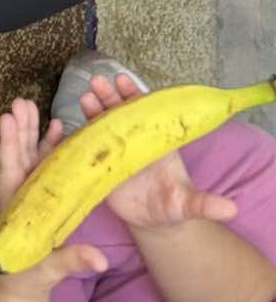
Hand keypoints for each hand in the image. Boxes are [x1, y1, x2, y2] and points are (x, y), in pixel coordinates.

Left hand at [0, 97, 108, 297]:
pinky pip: (43, 163)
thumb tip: (99, 260)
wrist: (20, 284)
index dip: (9, 145)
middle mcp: (19, 192)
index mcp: (14, 206)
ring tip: (32, 103)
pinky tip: (56, 126)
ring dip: (31, 130)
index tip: (6, 119)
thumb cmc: (28, 276)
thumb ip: (71, 261)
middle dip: (20, 128)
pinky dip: (48, 145)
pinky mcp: (39, 192)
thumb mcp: (48, 270)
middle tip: (21, 101)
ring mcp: (29, 189)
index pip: (10, 171)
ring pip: (29, 154)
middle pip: (18, 155)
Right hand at [77, 73, 238, 232]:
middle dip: (109, 96)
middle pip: (119, 113)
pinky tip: (69, 125)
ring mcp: (115, 151)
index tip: (124, 81)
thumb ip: (205, 204)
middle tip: (98, 81)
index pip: (144, 113)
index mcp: (155, 142)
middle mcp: (133, 141)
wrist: (153, 221)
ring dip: (93, 110)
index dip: (134, 96)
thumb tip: (233, 209)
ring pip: (102, 125)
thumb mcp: (188, 205)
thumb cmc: (172, 206)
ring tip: (85, 98)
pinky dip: (79, 135)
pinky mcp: (100, 166)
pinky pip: (88, 146)